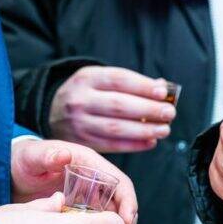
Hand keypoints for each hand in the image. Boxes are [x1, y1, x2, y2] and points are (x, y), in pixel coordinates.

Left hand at [11, 138, 137, 223]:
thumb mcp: (33, 157)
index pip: (121, 184)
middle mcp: (95, 181)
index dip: (128, 203)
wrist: (11, 173)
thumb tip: (64, 155)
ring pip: (111, 218)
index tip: (126, 222)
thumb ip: (47, 156)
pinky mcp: (81, 211)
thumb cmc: (24, 160)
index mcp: (91, 164)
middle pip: (121, 205)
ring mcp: (89, 197)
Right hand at [49, 66, 176, 152]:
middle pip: (119, 105)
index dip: (143, 86)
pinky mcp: (82, 142)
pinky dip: (134, 145)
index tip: (164, 93)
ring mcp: (79, 123)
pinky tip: (150, 142)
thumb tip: (163, 88)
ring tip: (164, 130)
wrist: (53, 112)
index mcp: (87, 78)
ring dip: (144, 130)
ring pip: (116, 128)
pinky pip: (111, 145)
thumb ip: (130, 83)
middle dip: (148, 110)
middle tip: (169, 113)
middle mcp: (80, 100)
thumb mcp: (100, 79)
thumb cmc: (87, 94)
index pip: (119, 80)